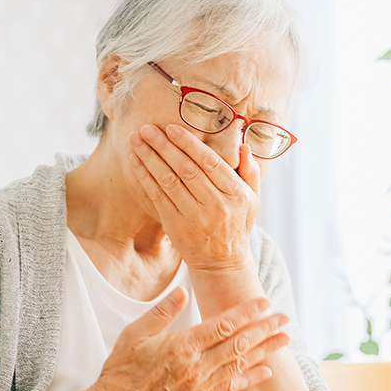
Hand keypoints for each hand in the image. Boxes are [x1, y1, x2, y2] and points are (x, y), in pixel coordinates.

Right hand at [90, 288, 291, 390]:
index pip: (223, 325)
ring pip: (240, 363)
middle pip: (239, 343)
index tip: (264, 302)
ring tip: (284, 338)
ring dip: (265, 350)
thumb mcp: (135, 333)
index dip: (246, 312)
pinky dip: (251, 378)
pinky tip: (266, 370)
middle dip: (265, 328)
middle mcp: (196, 365)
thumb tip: (181, 292)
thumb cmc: (122, 371)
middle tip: (284, 317)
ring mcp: (200, 384)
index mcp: (182, 345)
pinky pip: (232, 387)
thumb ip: (162, 312)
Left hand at [128, 124, 261, 272]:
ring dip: (150, 158)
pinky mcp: (176, 226)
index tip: (172, 128)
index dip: (190, 144)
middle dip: (164, 146)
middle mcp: (216, 205)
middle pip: (186, 169)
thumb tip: (244, 146)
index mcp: (236, 194)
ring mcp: (194, 217)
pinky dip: (145, 178)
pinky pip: (158, 197)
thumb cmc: (237, 225)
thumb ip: (251, 172)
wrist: (222, 262)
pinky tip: (136, 162)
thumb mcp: (254, 200)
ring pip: (169, 181)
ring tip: (136, 140)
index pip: (211, 163)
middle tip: (147, 128)